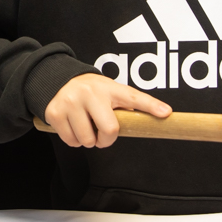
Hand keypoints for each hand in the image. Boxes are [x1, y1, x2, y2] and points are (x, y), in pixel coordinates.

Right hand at [43, 72, 171, 146]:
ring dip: (87, 141)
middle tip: (101, 135)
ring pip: (87, 140)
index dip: (151, 106)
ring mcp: (71, 102)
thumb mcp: (109, 91)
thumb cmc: (89, 90)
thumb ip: (128, 105)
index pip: (134, 97)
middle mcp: (91, 93)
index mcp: (109, 88)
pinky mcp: (56, 113)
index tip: (165, 112)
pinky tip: (72, 127)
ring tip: (84, 127)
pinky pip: (70, 141)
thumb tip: (158, 116)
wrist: (56, 80)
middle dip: (105, 140)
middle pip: (109, 129)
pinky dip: (73, 140)